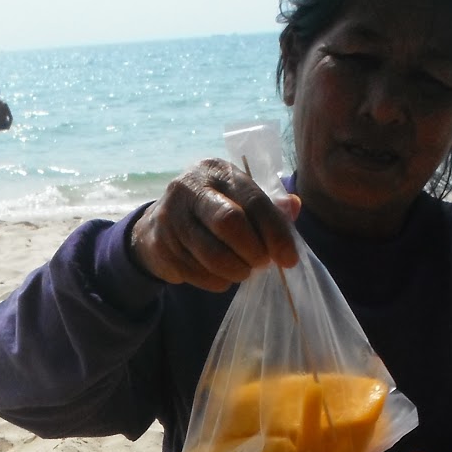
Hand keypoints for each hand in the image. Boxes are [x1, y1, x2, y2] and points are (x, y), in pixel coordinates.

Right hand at [130, 159, 300, 291]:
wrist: (159, 224)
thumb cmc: (213, 210)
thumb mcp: (240, 199)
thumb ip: (270, 205)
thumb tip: (293, 207)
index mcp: (217, 170)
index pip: (253, 201)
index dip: (276, 233)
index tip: (289, 259)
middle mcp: (189, 187)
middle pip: (229, 223)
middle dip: (253, 251)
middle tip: (262, 264)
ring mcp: (169, 216)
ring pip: (212, 255)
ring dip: (236, 271)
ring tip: (243, 270)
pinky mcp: (158, 245)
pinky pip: (197, 273)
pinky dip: (217, 281)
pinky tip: (220, 275)